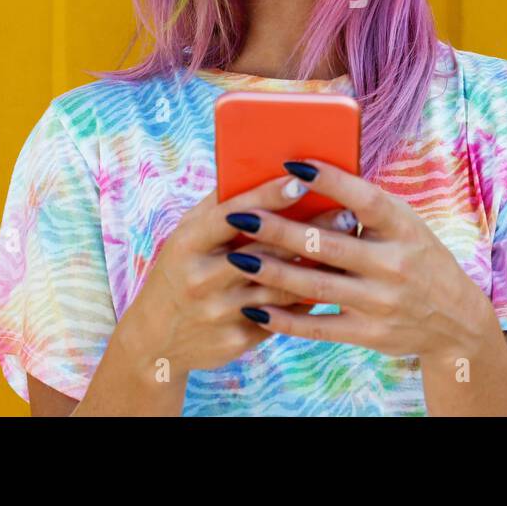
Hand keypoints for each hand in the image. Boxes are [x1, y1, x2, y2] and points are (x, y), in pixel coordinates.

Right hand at [117, 170, 356, 378]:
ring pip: (281, 285)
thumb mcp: (186, 236)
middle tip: (347, 215)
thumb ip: (219, 207)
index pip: (231, 214)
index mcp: (187, 243)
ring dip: (318, 266)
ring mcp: (218, 312)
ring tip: (351, 247)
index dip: (267, 197)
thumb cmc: (180, 271)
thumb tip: (259, 167)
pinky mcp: (235, 339)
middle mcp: (200, 278)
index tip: (301, 180)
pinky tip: (334, 283)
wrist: (156, 340)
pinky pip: (281, 315)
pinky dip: (307, 299)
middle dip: (310, 231)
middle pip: (266, 250)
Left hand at [223, 160, 497, 361]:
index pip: (365, 199)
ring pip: (315, 286)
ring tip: (235, 258)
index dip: (330, 181)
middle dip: (278, 230)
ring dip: (270, 272)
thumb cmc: (418, 259)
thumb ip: (367, 209)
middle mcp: (394, 265)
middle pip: (327, 245)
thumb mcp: (406, 226)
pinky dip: (284, 320)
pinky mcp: (369, 334)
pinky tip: (253, 309)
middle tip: (238, 215)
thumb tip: (310, 178)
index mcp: (404, 228)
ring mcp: (381, 302)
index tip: (292, 165)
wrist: (455, 322)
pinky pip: (318, 327)